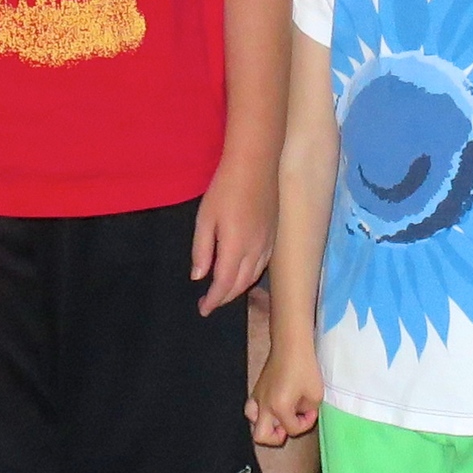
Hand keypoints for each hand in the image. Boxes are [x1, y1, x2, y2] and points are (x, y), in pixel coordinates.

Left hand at [191, 157, 275, 315]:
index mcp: (235, 248)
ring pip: (254, 276)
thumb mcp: (205, 218)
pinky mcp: (274, 234)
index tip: (203, 309)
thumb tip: (199, 277)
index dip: (213, 300)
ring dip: (239, 289)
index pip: (224, 284)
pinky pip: (263, 264)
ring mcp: (268, 243)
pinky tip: (243, 272)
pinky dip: (251, 275)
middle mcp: (255, 251)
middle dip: (225, 297)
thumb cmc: (224, 188)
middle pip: (241, 284)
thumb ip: (202, 250)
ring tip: (224, 291)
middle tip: (209, 302)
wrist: (255, 163)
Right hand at [247, 339, 322, 446]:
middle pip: (261, 436)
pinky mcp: (256, 389)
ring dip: (266, 425)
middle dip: (276, 437)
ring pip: (253, 422)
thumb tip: (301, 412)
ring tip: (279, 418)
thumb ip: (308, 410)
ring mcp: (257, 397)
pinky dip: (261, 413)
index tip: (312, 410)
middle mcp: (264, 406)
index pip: (292, 429)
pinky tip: (273, 405)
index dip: (306, 423)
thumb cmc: (304, 367)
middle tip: (289, 425)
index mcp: (279, 408)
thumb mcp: (316, 393)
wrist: (291, 344)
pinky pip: (252, 408)